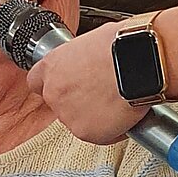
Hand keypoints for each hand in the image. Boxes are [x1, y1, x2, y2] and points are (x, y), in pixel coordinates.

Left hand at [26, 22, 147, 144]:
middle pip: (59, 103)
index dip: (54, 83)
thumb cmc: (123, 46)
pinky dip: (113, 129)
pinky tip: (124, 112)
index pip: (36, 81)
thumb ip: (81, 58)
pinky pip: (100, 135)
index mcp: (52, 66)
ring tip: (117, 100)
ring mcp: (68, 115)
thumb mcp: (93, 41)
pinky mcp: (86, 132)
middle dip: (79, 101)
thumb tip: (90, 62)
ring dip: (95, 115)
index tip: (68, 84)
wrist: (141, 63)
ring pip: (79, 120)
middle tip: (101, 92)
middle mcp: (55, 92)